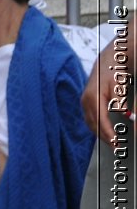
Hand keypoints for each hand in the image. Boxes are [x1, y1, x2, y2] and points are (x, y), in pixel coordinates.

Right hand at [83, 34, 129, 148]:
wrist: (106, 62)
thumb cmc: (114, 72)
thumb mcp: (120, 85)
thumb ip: (121, 100)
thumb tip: (123, 113)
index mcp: (93, 97)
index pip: (101, 120)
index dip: (108, 133)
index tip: (116, 141)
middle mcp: (85, 101)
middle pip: (93, 124)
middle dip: (104, 137)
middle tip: (116, 146)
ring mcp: (84, 101)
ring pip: (90, 123)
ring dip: (100, 133)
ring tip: (111, 141)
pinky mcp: (85, 102)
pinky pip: (89, 118)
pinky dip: (96, 127)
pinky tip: (104, 131)